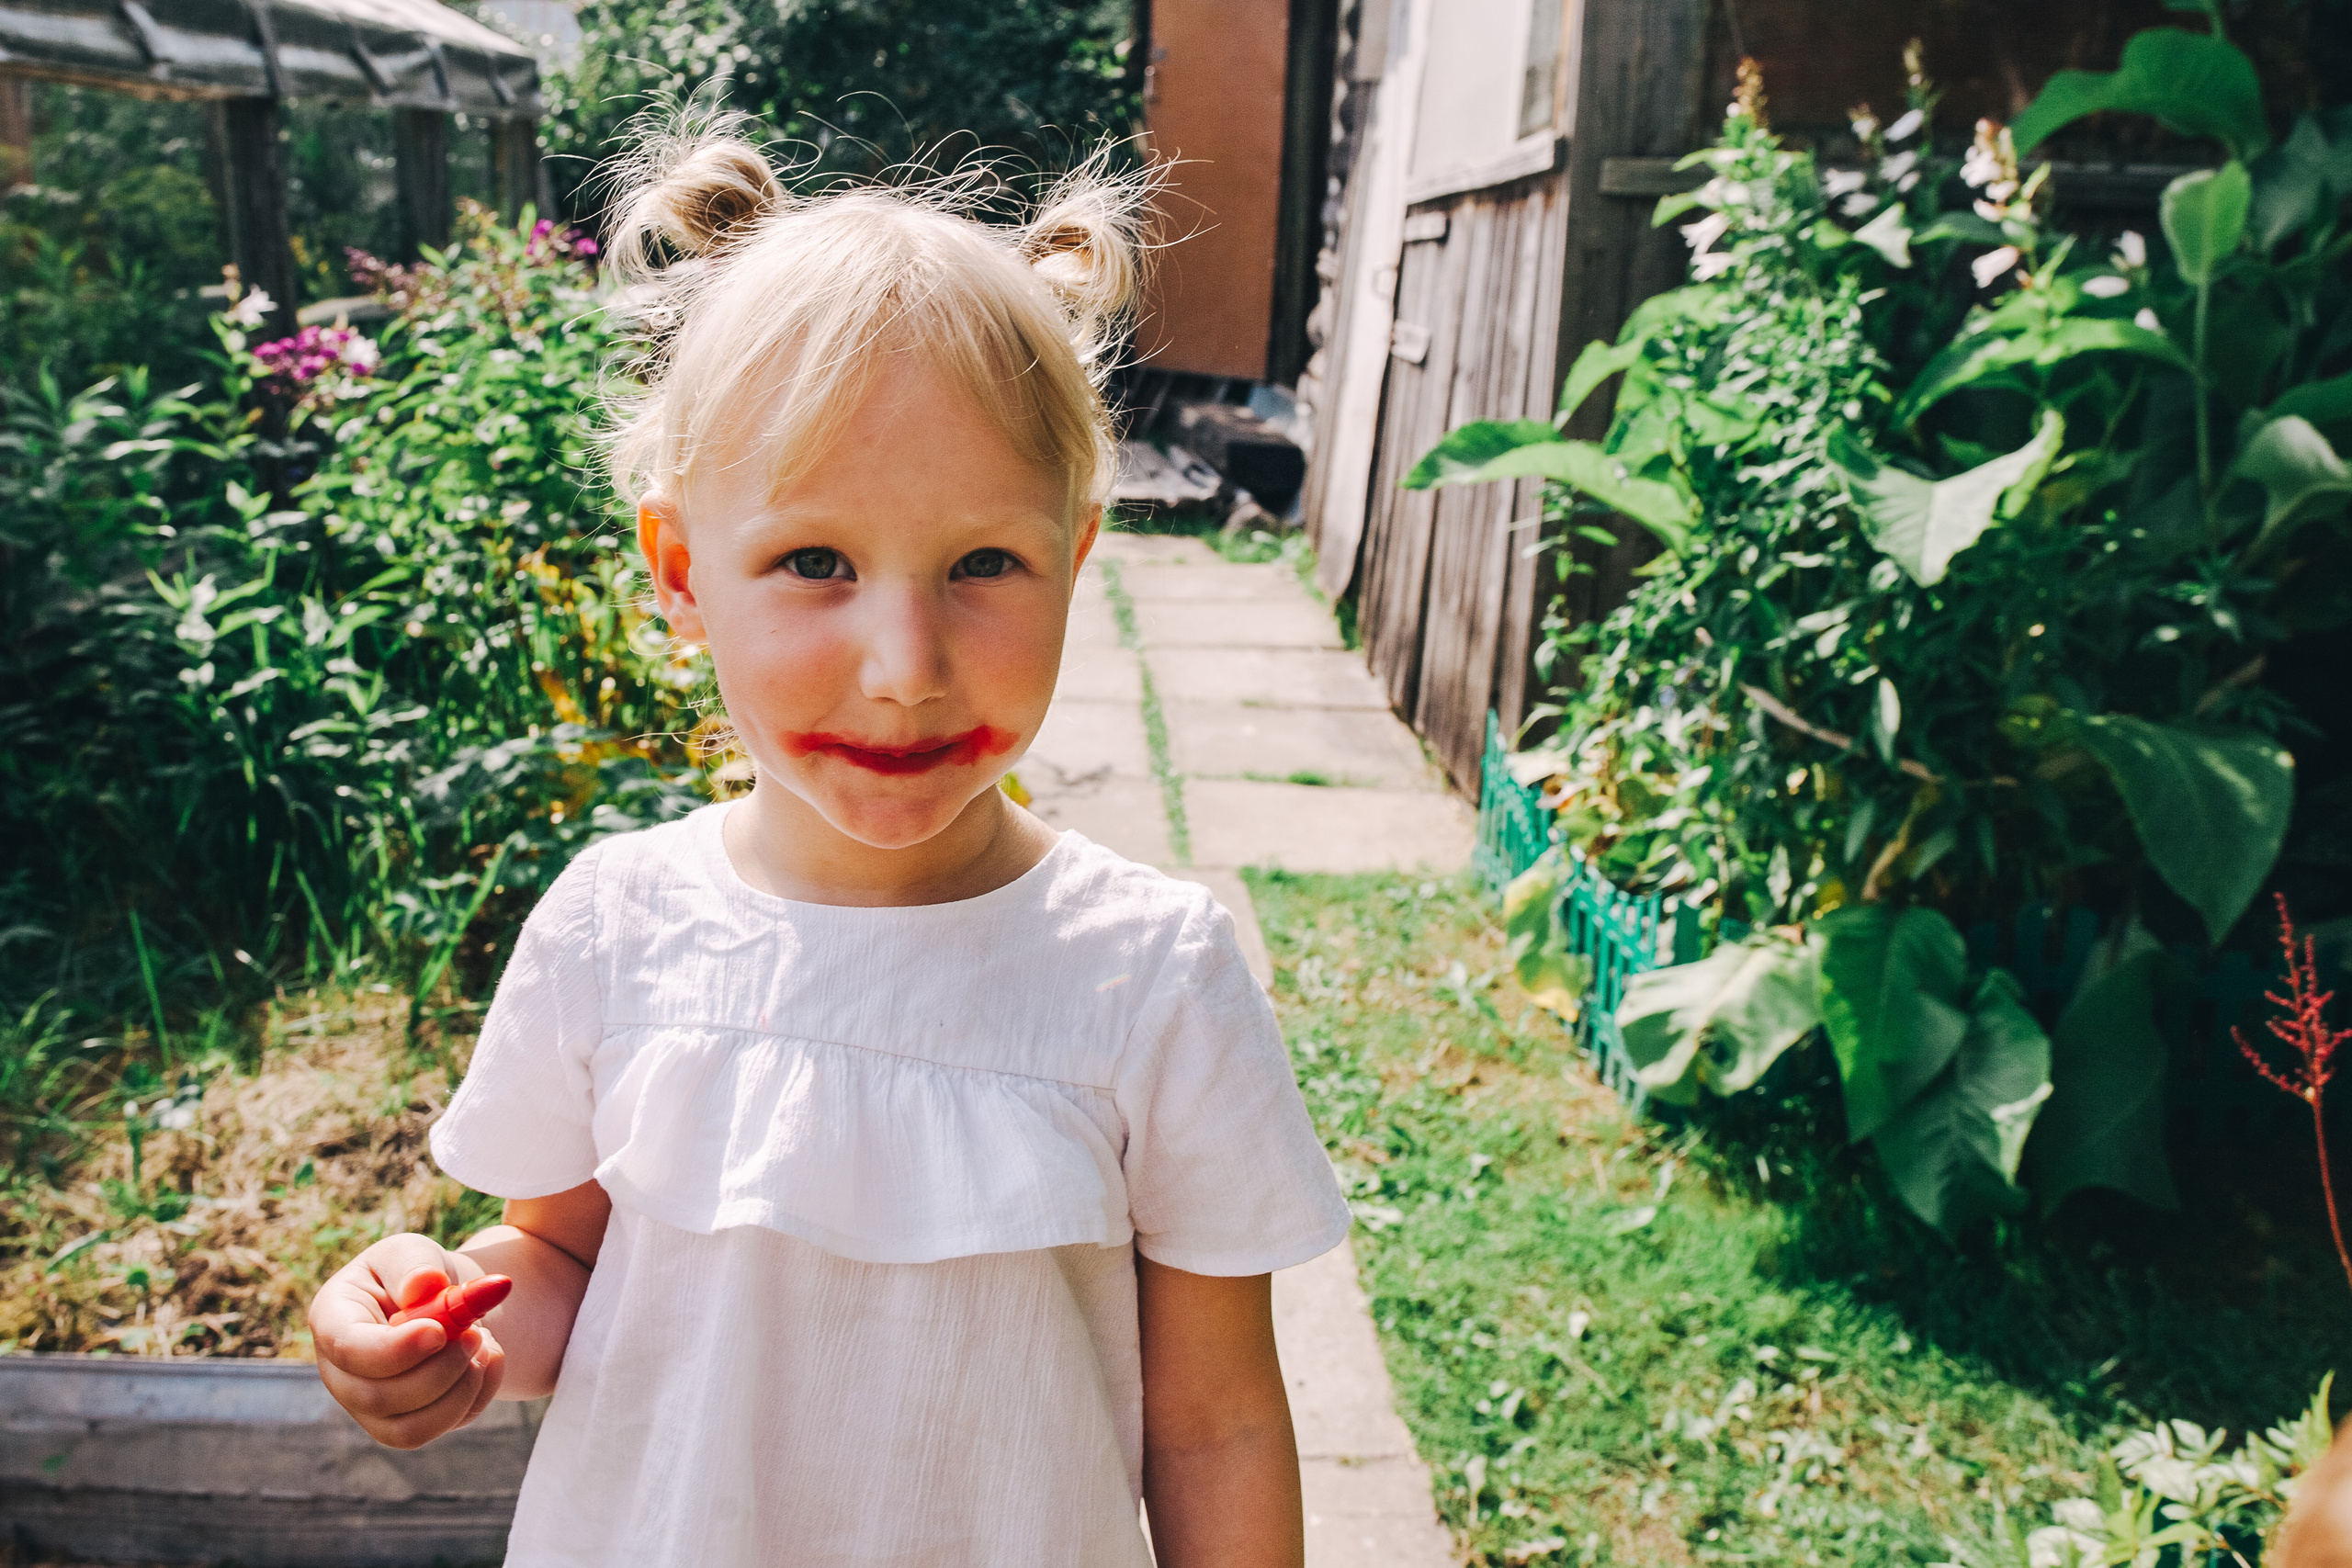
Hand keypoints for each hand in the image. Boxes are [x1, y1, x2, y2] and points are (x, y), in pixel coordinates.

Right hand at [310, 1232, 505, 1449]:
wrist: (443, 1301)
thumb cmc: (417, 1274)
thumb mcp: (413, 1252)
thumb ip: (415, 1265)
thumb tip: (424, 1284)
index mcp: (332, 1320)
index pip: (348, 1349)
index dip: (395, 1349)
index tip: (439, 1331)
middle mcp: (340, 1374)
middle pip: (377, 1398)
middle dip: (438, 1369)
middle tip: (474, 1333)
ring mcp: (368, 1408)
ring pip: (409, 1430)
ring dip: (459, 1389)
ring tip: (481, 1344)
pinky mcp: (403, 1426)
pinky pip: (441, 1428)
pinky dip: (476, 1396)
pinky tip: (487, 1358)